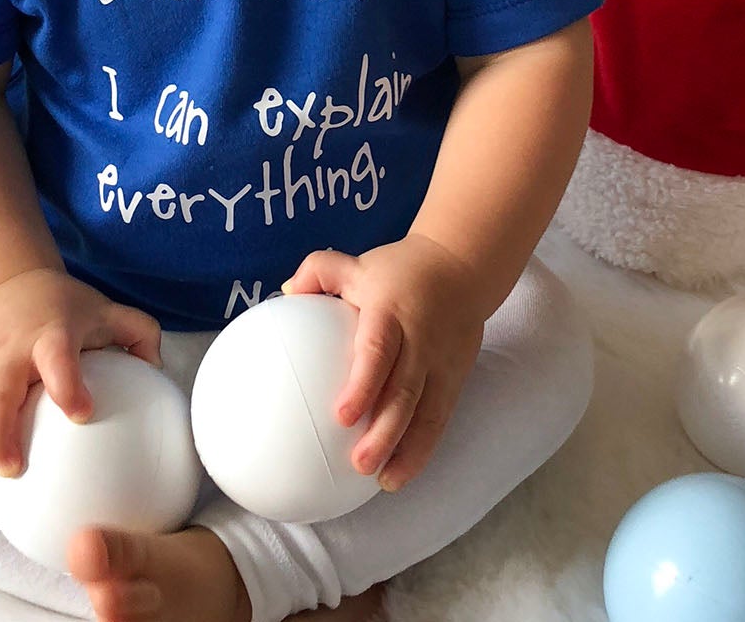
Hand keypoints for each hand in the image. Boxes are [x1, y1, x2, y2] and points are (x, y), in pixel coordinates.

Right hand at [0, 267, 162, 499]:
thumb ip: (139, 333)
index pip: (57, 357)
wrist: (8, 286)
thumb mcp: (106, 310)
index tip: (81, 413)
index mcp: (50, 334)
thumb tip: (159, 372)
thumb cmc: (66, 309)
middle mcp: (10, 352)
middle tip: (12, 469)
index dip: (66, 384)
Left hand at [282, 234, 484, 491]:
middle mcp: (420, 339)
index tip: (341, 415)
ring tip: (384, 482)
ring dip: (408, 449)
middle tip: (360, 464)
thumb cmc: (397, 270)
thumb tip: (283, 293)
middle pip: (405, 391)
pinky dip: (424, 448)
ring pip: (428, 411)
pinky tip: (401, 473)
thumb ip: (319, 271)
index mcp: (391, 311)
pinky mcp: (456, 377)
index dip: (363, 383)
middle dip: (385, 431)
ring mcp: (442, 362)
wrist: (461, 265)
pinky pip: (441, 417)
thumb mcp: (357, 262)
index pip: (378, 349)